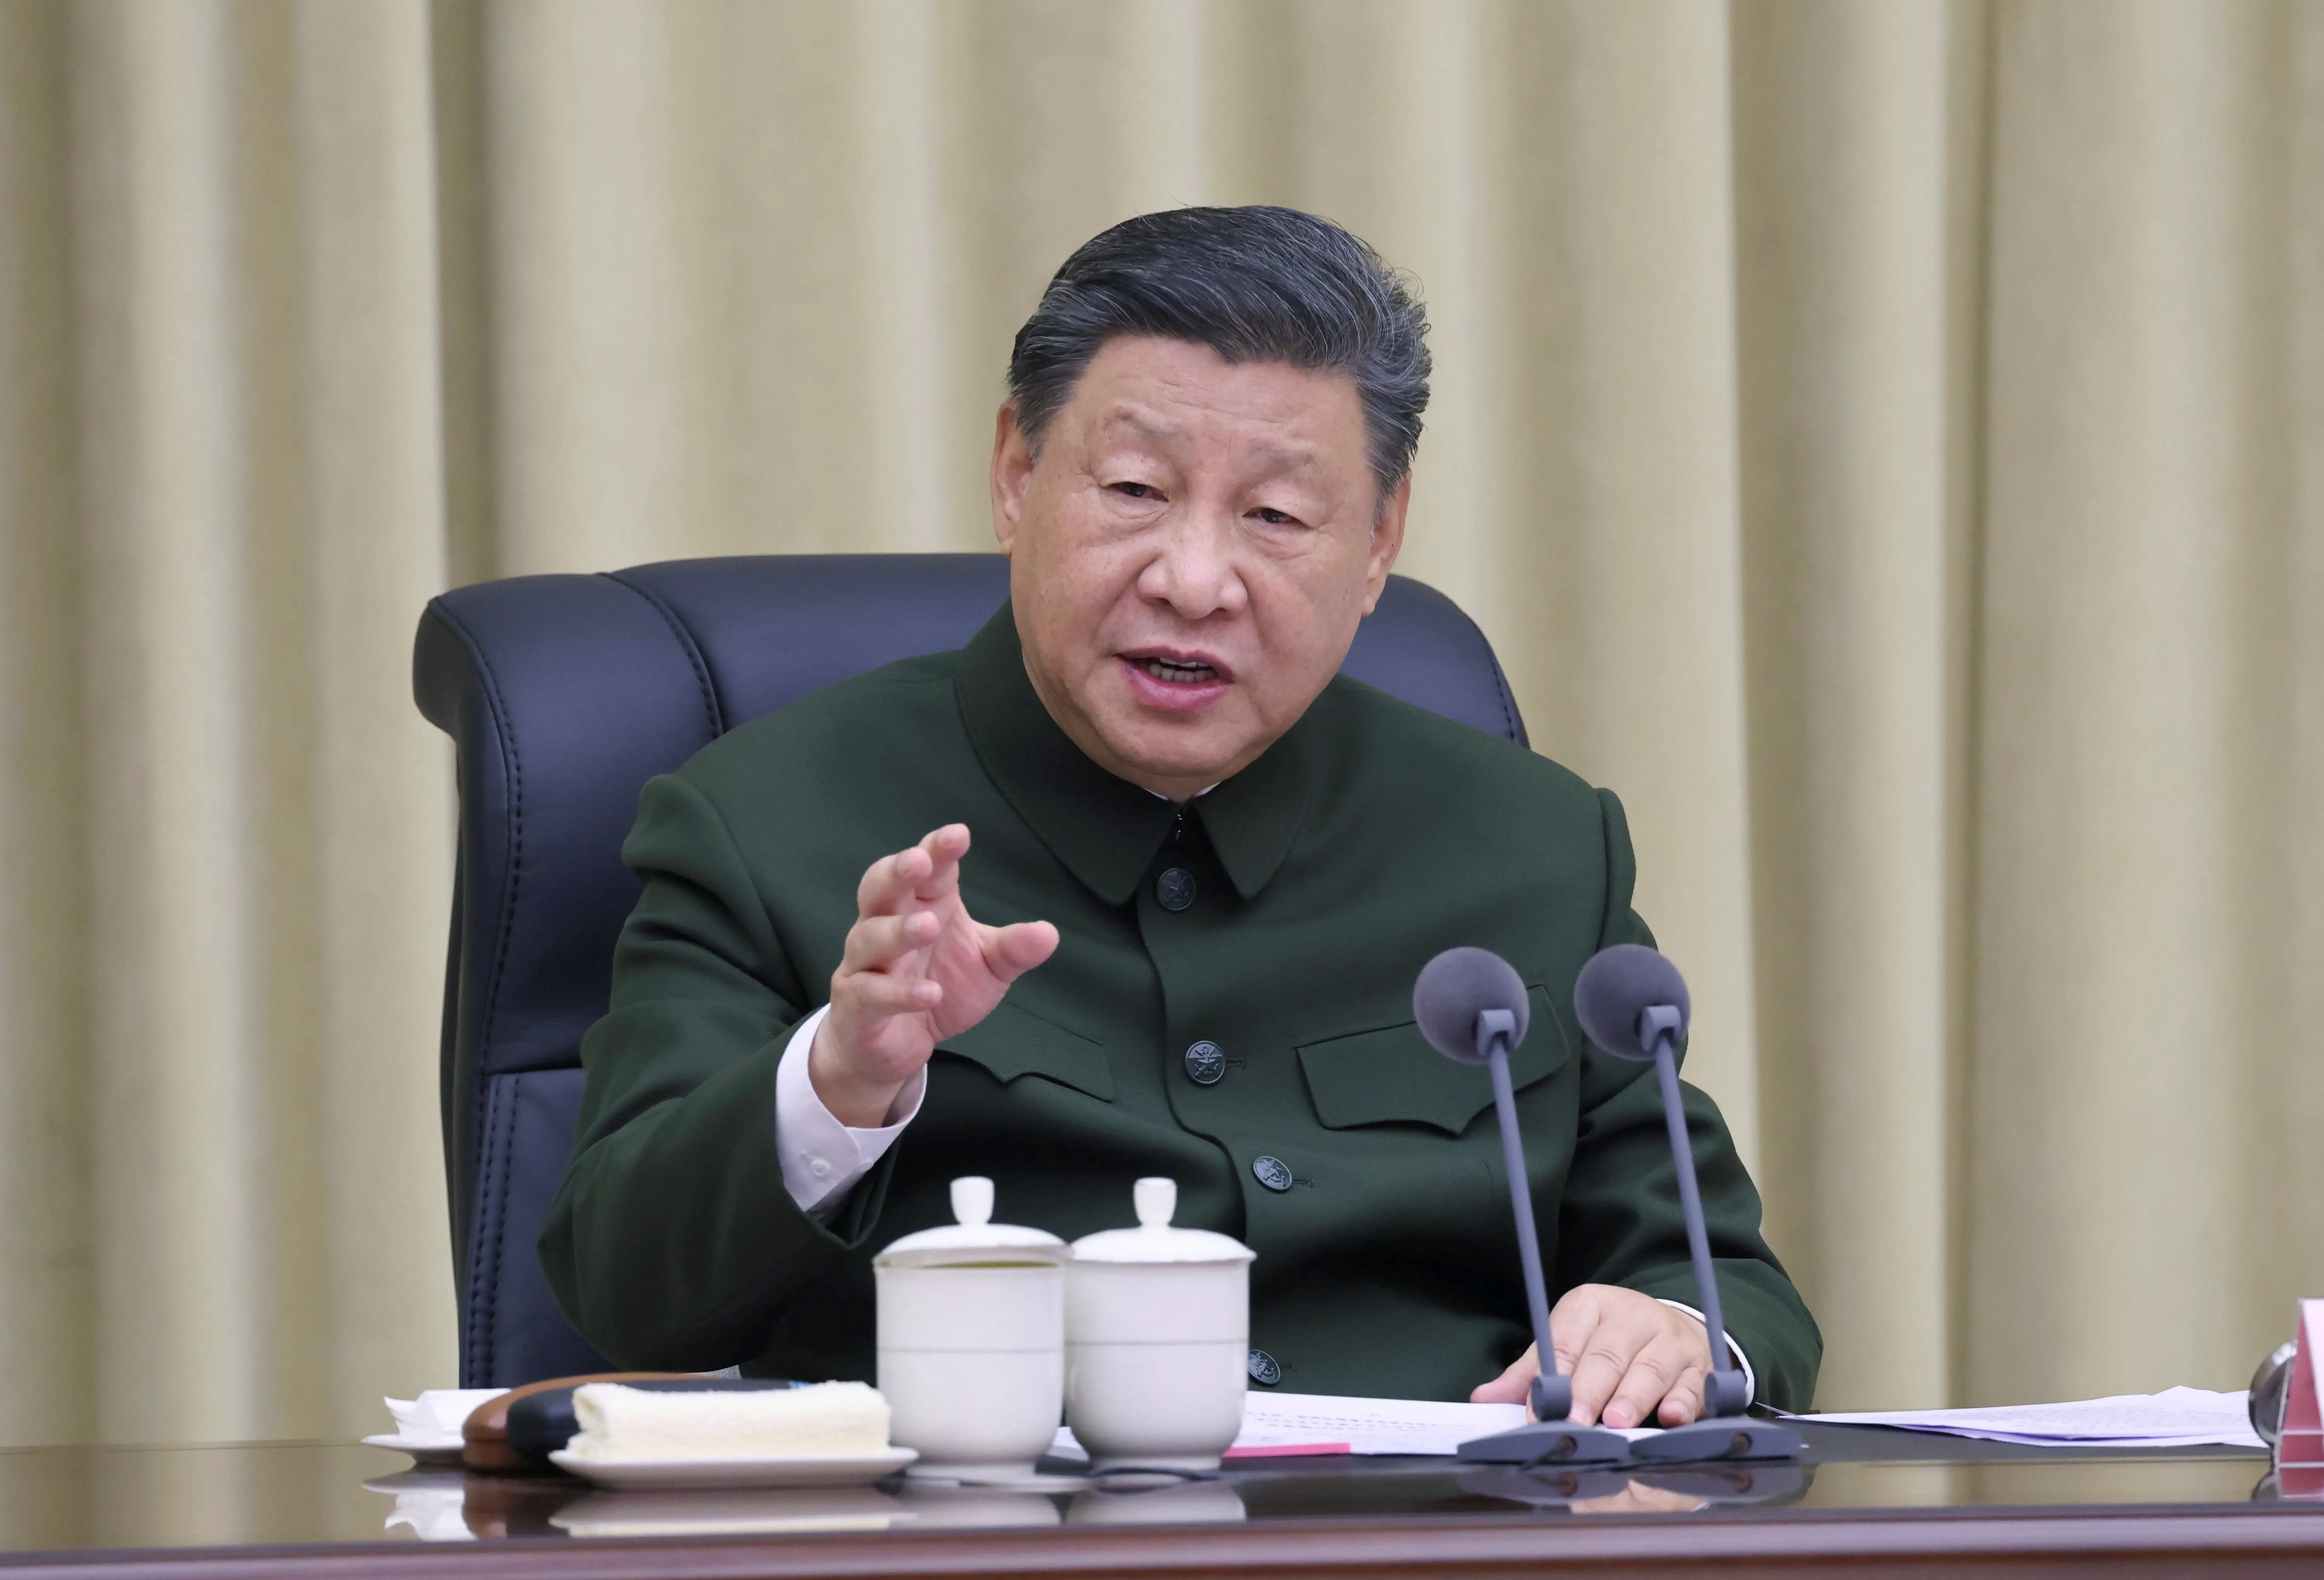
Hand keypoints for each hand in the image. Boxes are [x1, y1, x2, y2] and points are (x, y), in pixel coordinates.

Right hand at [808, 824, 1058, 1127]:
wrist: (896, 1046)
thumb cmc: (939, 988)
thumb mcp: (987, 968)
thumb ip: (1013, 950)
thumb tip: (1049, 934)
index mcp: (921, 906)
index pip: (926, 871)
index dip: (937, 851)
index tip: (958, 835)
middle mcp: (885, 926)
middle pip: (879, 889)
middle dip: (896, 872)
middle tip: (919, 862)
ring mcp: (865, 965)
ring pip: (869, 937)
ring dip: (897, 930)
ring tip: (928, 926)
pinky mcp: (855, 1005)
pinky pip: (870, 994)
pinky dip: (898, 993)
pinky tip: (929, 993)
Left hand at [1468, 1284, 1714, 1427]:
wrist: (1674, 1328)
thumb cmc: (1609, 1342)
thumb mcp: (1568, 1345)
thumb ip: (1531, 1374)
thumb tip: (1485, 1399)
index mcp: (1589, 1306)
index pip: (1566, 1341)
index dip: (1553, 1378)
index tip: (1540, 1411)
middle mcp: (1630, 1316)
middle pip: (1607, 1355)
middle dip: (1591, 1390)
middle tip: (1577, 1421)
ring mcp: (1668, 1338)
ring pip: (1650, 1368)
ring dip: (1633, 1397)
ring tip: (1617, 1423)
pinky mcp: (1698, 1363)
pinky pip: (1691, 1384)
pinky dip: (1684, 1402)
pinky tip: (1673, 1418)